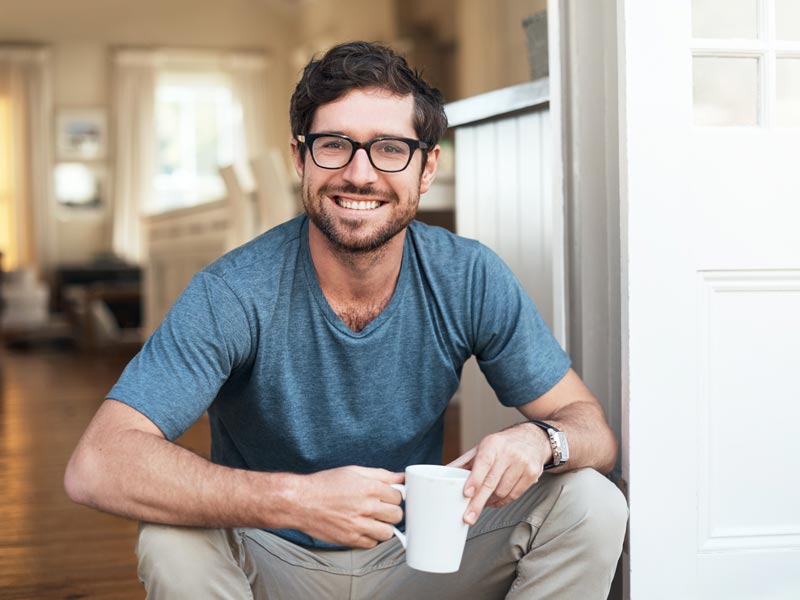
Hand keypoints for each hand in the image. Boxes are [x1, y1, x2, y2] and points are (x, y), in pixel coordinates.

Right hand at [289, 466, 403, 547]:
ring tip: (373, 520)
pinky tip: (362, 528)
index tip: (388, 497)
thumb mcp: (353, 471)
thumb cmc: (325, 484)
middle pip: (396, 515)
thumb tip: (401, 477)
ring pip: (387, 532)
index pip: (398, 496)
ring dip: (383, 527)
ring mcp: (358, 525)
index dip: (394, 496)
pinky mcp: (350, 539)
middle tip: (382, 509)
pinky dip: (370, 538)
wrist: (300, 502)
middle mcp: (366, 507)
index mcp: (369, 488)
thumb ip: (380, 474)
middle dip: (392, 512)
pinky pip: (372, 543)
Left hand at [448, 423, 550, 524]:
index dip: (475, 480)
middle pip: (492, 483)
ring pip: (503, 492)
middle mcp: (509, 453)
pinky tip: (494, 500)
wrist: (532, 439)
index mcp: (493, 445)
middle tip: (468, 517)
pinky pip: (514, 495)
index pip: (483, 464)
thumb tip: (443, 472)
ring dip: (490, 502)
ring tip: (482, 502)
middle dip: (478, 502)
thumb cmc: (502, 445)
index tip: (466, 494)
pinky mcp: (532, 474)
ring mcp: (522, 464)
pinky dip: (501, 502)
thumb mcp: (482, 448)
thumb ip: (464, 462)